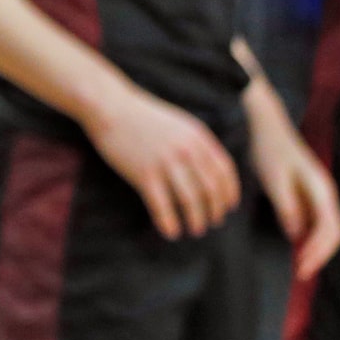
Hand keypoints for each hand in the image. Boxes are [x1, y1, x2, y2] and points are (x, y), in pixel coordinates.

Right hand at [87, 86, 242, 239]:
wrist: (110, 107)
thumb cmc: (142, 116)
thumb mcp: (179, 124)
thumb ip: (196, 143)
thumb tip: (209, 168)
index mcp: (198, 137)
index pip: (224, 171)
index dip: (229, 193)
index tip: (228, 207)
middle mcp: (186, 151)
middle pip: (211, 189)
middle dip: (215, 210)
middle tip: (213, 223)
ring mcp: (165, 162)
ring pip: (190, 200)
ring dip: (196, 220)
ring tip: (195, 230)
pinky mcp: (144, 174)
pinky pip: (162, 205)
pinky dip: (169, 222)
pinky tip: (171, 232)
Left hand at [247, 98, 339, 278]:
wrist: (267, 127)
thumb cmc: (270, 150)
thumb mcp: (274, 179)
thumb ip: (287, 206)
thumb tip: (296, 234)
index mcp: (322, 190)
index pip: (330, 230)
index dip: (319, 253)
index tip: (302, 269)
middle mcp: (325, 193)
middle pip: (333, 232)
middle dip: (320, 255)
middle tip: (300, 274)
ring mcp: (319, 193)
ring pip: (326, 228)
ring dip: (316, 248)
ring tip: (299, 265)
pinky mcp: (308, 193)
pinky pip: (315, 221)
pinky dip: (309, 237)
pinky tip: (294, 246)